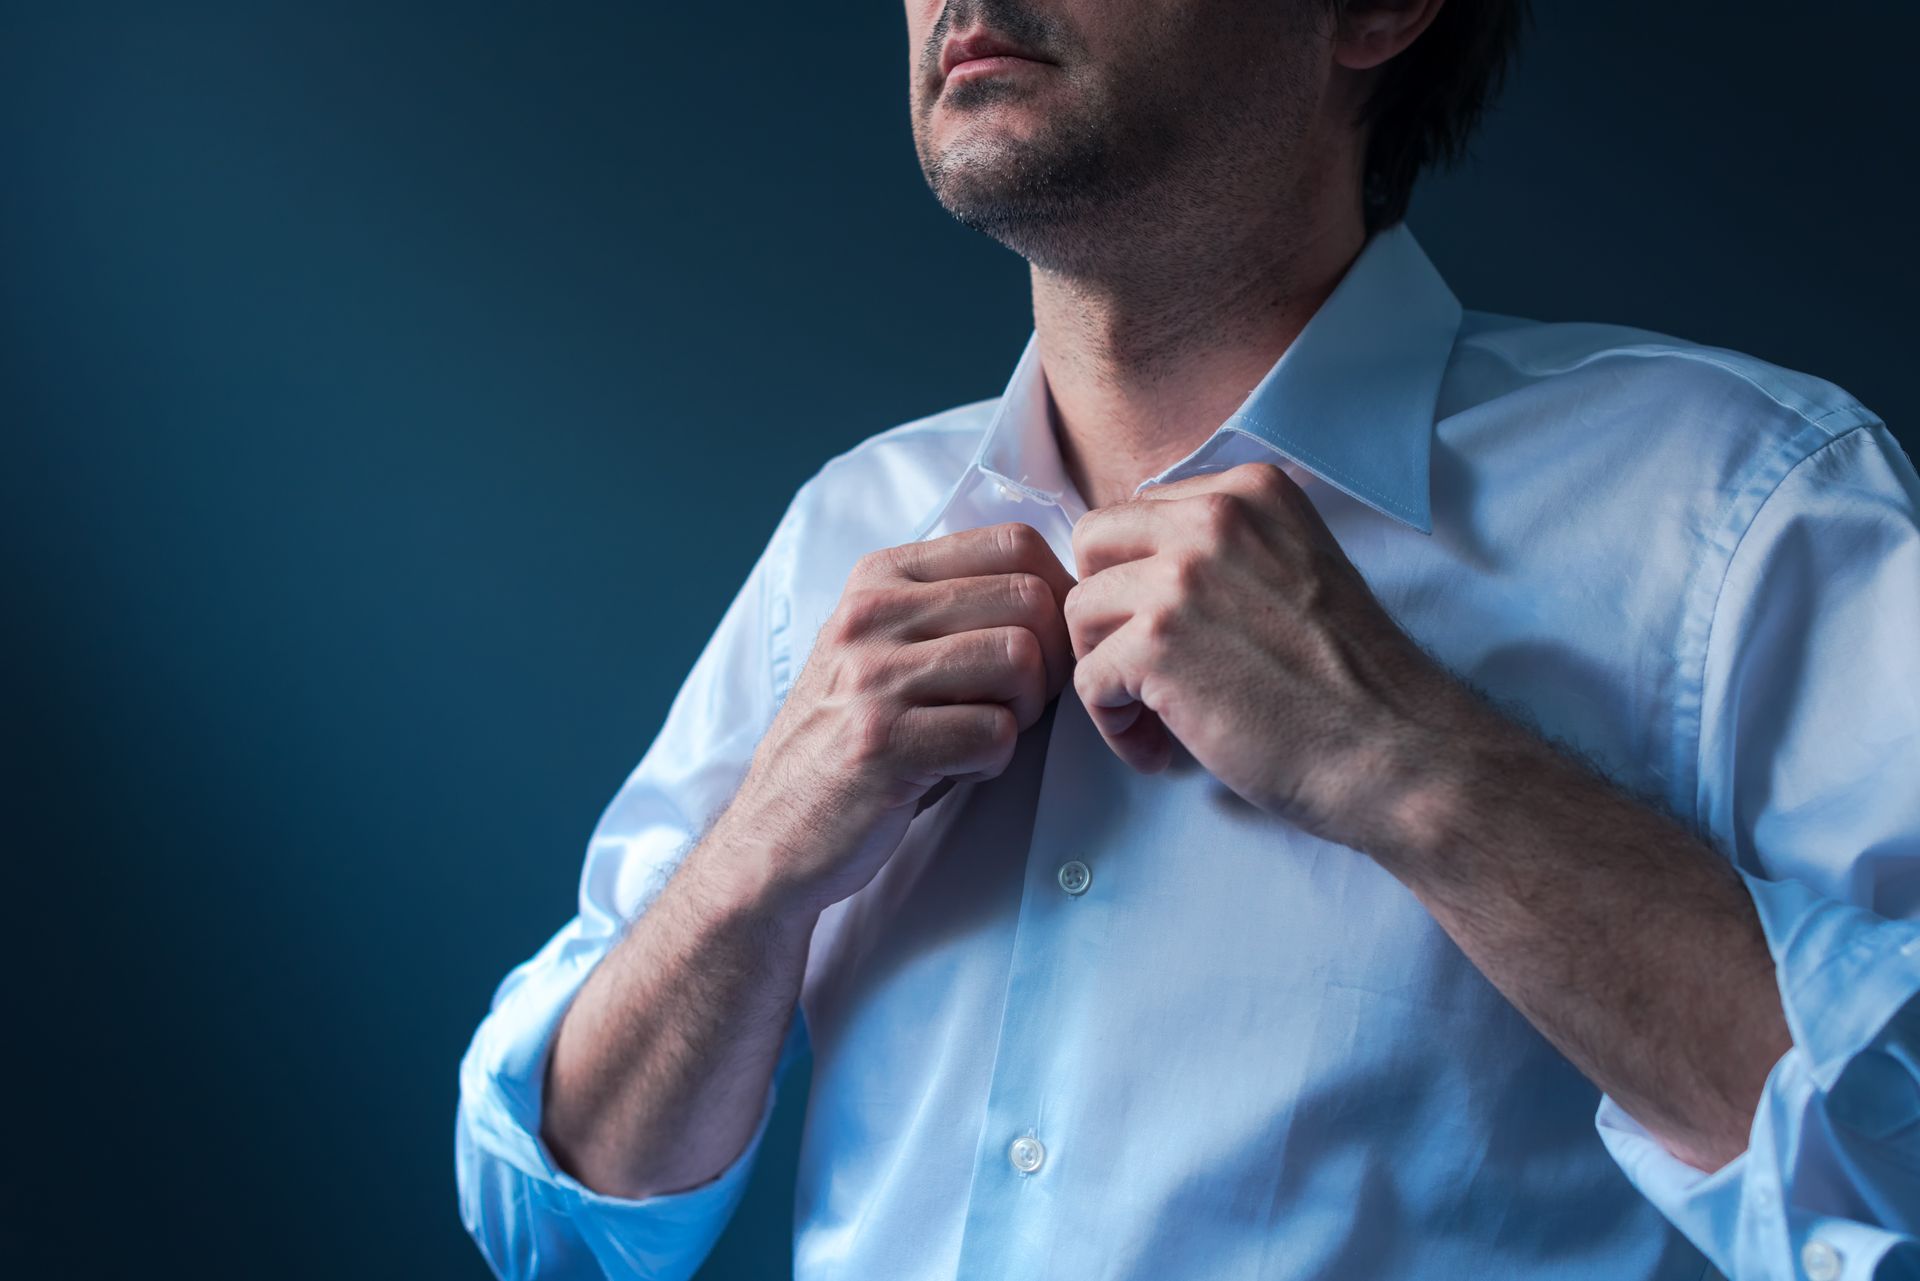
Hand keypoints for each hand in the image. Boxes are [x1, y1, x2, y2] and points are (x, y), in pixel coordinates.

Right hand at [715, 521, 1074, 915]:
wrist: (776, 828)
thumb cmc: (855, 735)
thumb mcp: (888, 647)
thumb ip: (957, 606)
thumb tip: (1065, 587)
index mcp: (879, 577)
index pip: (1013, 542)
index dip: (1056, 596)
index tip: (1044, 645)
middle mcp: (870, 614)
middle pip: (1030, 600)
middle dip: (1048, 661)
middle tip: (1015, 704)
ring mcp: (871, 677)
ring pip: (1020, 659)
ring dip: (1023, 711)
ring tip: (981, 734)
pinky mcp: (881, 744)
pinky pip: (996, 734)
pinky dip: (994, 762)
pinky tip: (955, 769)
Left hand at [1064, 461, 1461, 847]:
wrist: (1399, 751)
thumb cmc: (1352, 681)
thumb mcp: (1296, 568)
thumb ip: (1227, 551)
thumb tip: (1138, 570)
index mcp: (1251, 491)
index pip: (1138, 514)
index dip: (1138, 580)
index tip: (1172, 634)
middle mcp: (1214, 517)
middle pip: (1093, 545)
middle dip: (1104, 611)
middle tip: (1140, 670)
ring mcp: (1183, 577)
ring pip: (1080, 612)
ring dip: (1107, 673)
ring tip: (1154, 720)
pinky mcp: (1159, 643)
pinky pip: (1088, 679)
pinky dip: (1113, 726)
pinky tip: (1157, 751)